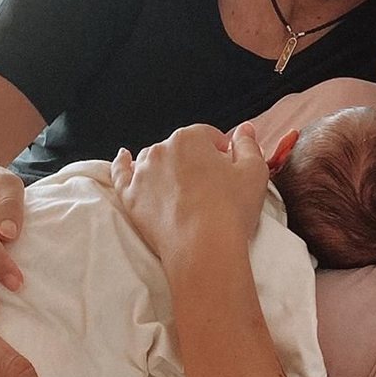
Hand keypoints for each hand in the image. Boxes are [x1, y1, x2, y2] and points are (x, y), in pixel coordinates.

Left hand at [110, 123, 269, 264]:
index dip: (221, 152)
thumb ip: (249, 145)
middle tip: (210, 187)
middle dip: (194, 161)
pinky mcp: (130, 197)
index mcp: (190, 138)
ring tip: (181, 187)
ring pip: (153, 160)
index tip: (228, 169)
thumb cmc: (230, 209)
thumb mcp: (254, 172)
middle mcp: (162, 149)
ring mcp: (142, 173)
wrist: (203, 247)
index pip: (208, 136)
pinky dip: (123, 164)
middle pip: (180, 148)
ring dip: (165, 167)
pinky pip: (121, 174)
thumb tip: (245, 129)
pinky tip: (124, 157)